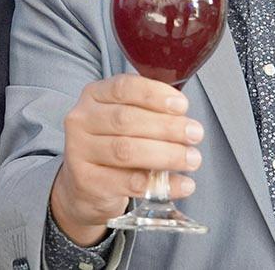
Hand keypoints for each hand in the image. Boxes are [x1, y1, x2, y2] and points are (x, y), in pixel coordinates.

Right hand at [49, 73, 203, 245]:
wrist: (83, 186)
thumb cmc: (112, 144)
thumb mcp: (122, 119)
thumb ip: (148, 110)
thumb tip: (184, 114)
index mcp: (93, 96)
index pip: (123, 87)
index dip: (155, 94)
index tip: (182, 105)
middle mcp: (81, 120)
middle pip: (126, 119)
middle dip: (167, 126)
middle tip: (195, 134)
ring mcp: (79, 152)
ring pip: (126, 150)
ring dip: (166, 154)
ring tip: (193, 159)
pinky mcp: (87, 182)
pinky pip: (129, 183)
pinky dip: (161, 184)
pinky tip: (183, 184)